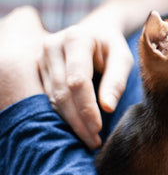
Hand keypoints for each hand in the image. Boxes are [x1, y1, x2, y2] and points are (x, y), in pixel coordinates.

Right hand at [38, 13, 133, 148]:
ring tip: (89, 139)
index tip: (98, 128)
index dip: (87, 107)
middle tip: (93, 141)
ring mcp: (41, 58)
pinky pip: (49, 97)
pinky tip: (77, 127)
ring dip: (71, 121)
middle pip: (62, 92)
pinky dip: (63, 115)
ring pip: (53, 98)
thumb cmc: (112, 48)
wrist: (95, 33)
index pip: (77, 80)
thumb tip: (108, 108)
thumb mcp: (122, 59)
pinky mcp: (38, 69)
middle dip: (78, 120)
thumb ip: (116, 81)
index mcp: (76, 39)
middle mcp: (52, 46)